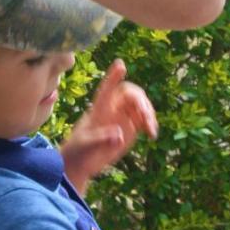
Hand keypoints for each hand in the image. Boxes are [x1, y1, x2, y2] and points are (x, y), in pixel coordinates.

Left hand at [60, 59, 157, 193]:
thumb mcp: (85, 145)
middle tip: (145, 116)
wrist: (81, 164)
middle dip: (141, 102)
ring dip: (149, 114)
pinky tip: (152, 134)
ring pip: (142, 106)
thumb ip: (101, 138)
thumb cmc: (78, 150)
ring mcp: (124, 118)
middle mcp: (113, 108)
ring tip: (151, 129)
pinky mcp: (131, 128)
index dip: (113, 77)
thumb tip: (119, 135)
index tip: (120, 65)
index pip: (106, 89)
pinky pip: (145, 121)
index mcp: (99, 108)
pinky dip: (150, 124)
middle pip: (131, 95)